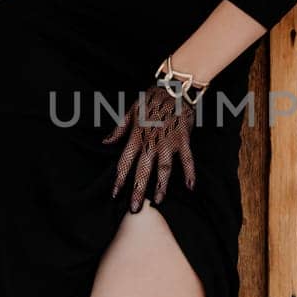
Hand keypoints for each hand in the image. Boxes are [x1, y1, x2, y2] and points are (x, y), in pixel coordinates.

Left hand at [102, 84, 197, 211]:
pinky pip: (187, 159)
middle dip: (138, 191)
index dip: (119, 180)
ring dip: (161, 186)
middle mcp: (151, 142)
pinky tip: (190, 187)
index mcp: (136, 137)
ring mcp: (168, 142)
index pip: (124, 162)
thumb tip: (105, 142)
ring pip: (163, 168)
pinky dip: (189, 172)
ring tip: (158, 201)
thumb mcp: (130, 111)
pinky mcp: (183, 139)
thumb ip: (119, 129)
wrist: (174, 87)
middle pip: (143, 171)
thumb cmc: (151, 99)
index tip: (115, 195)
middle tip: (134, 209)